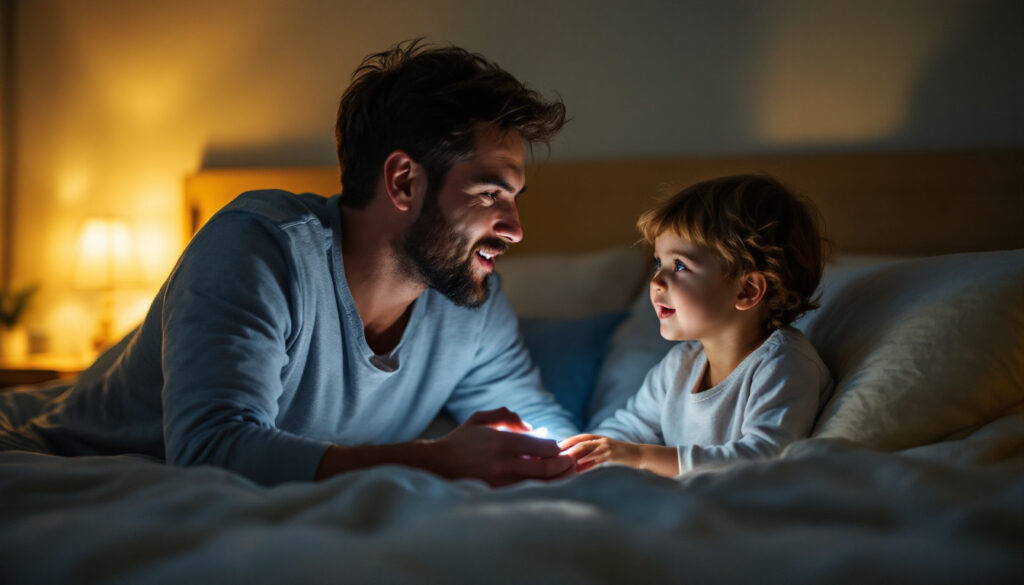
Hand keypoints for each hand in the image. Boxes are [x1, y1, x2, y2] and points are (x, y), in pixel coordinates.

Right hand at [430, 408, 573, 485]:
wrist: (437, 465)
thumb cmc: (461, 440)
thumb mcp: (480, 419)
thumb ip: (507, 416)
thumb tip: (530, 427)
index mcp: (501, 442)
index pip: (542, 447)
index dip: (554, 446)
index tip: (555, 445)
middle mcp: (502, 464)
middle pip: (546, 469)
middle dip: (562, 464)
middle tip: (567, 461)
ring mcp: (500, 482)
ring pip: (539, 484)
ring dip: (554, 479)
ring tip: (561, 473)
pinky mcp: (497, 494)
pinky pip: (526, 493)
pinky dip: (538, 488)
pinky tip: (542, 483)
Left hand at [559, 433, 641, 471]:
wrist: (639, 455)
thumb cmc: (621, 457)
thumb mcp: (606, 454)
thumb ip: (592, 458)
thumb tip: (578, 466)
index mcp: (600, 438)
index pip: (581, 437)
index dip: (569, 441)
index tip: (558, 446)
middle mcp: (602, 440)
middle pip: (582, 441)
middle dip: (569, 446)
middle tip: (557, 453)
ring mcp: (607, 446)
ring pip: (587, 448)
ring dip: (575, 454)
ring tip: (565, 460)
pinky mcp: (612, 454)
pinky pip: (597, 457)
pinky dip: (587, 462)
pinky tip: (579, 467)